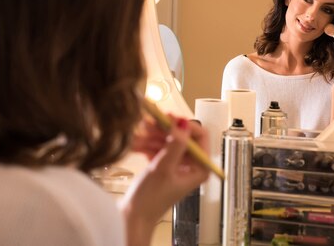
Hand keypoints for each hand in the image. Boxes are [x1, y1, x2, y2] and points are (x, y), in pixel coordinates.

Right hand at [119, 116, 209, 245]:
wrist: (133, 216)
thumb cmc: (151, 200)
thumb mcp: (163, 168)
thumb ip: (175, 144)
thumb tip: (183, 123)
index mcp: (200, 168)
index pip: (200, 136)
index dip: (184, 124)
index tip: (168, 117)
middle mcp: (191, 165)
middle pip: (181, 136)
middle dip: (163, 129)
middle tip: (148, 122)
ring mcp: (177, 164)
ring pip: (167, 140)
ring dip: (151, 136)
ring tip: (138, 135)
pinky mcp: (164, 165)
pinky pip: (158, 147)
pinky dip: (147, 144)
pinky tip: (137, 145)